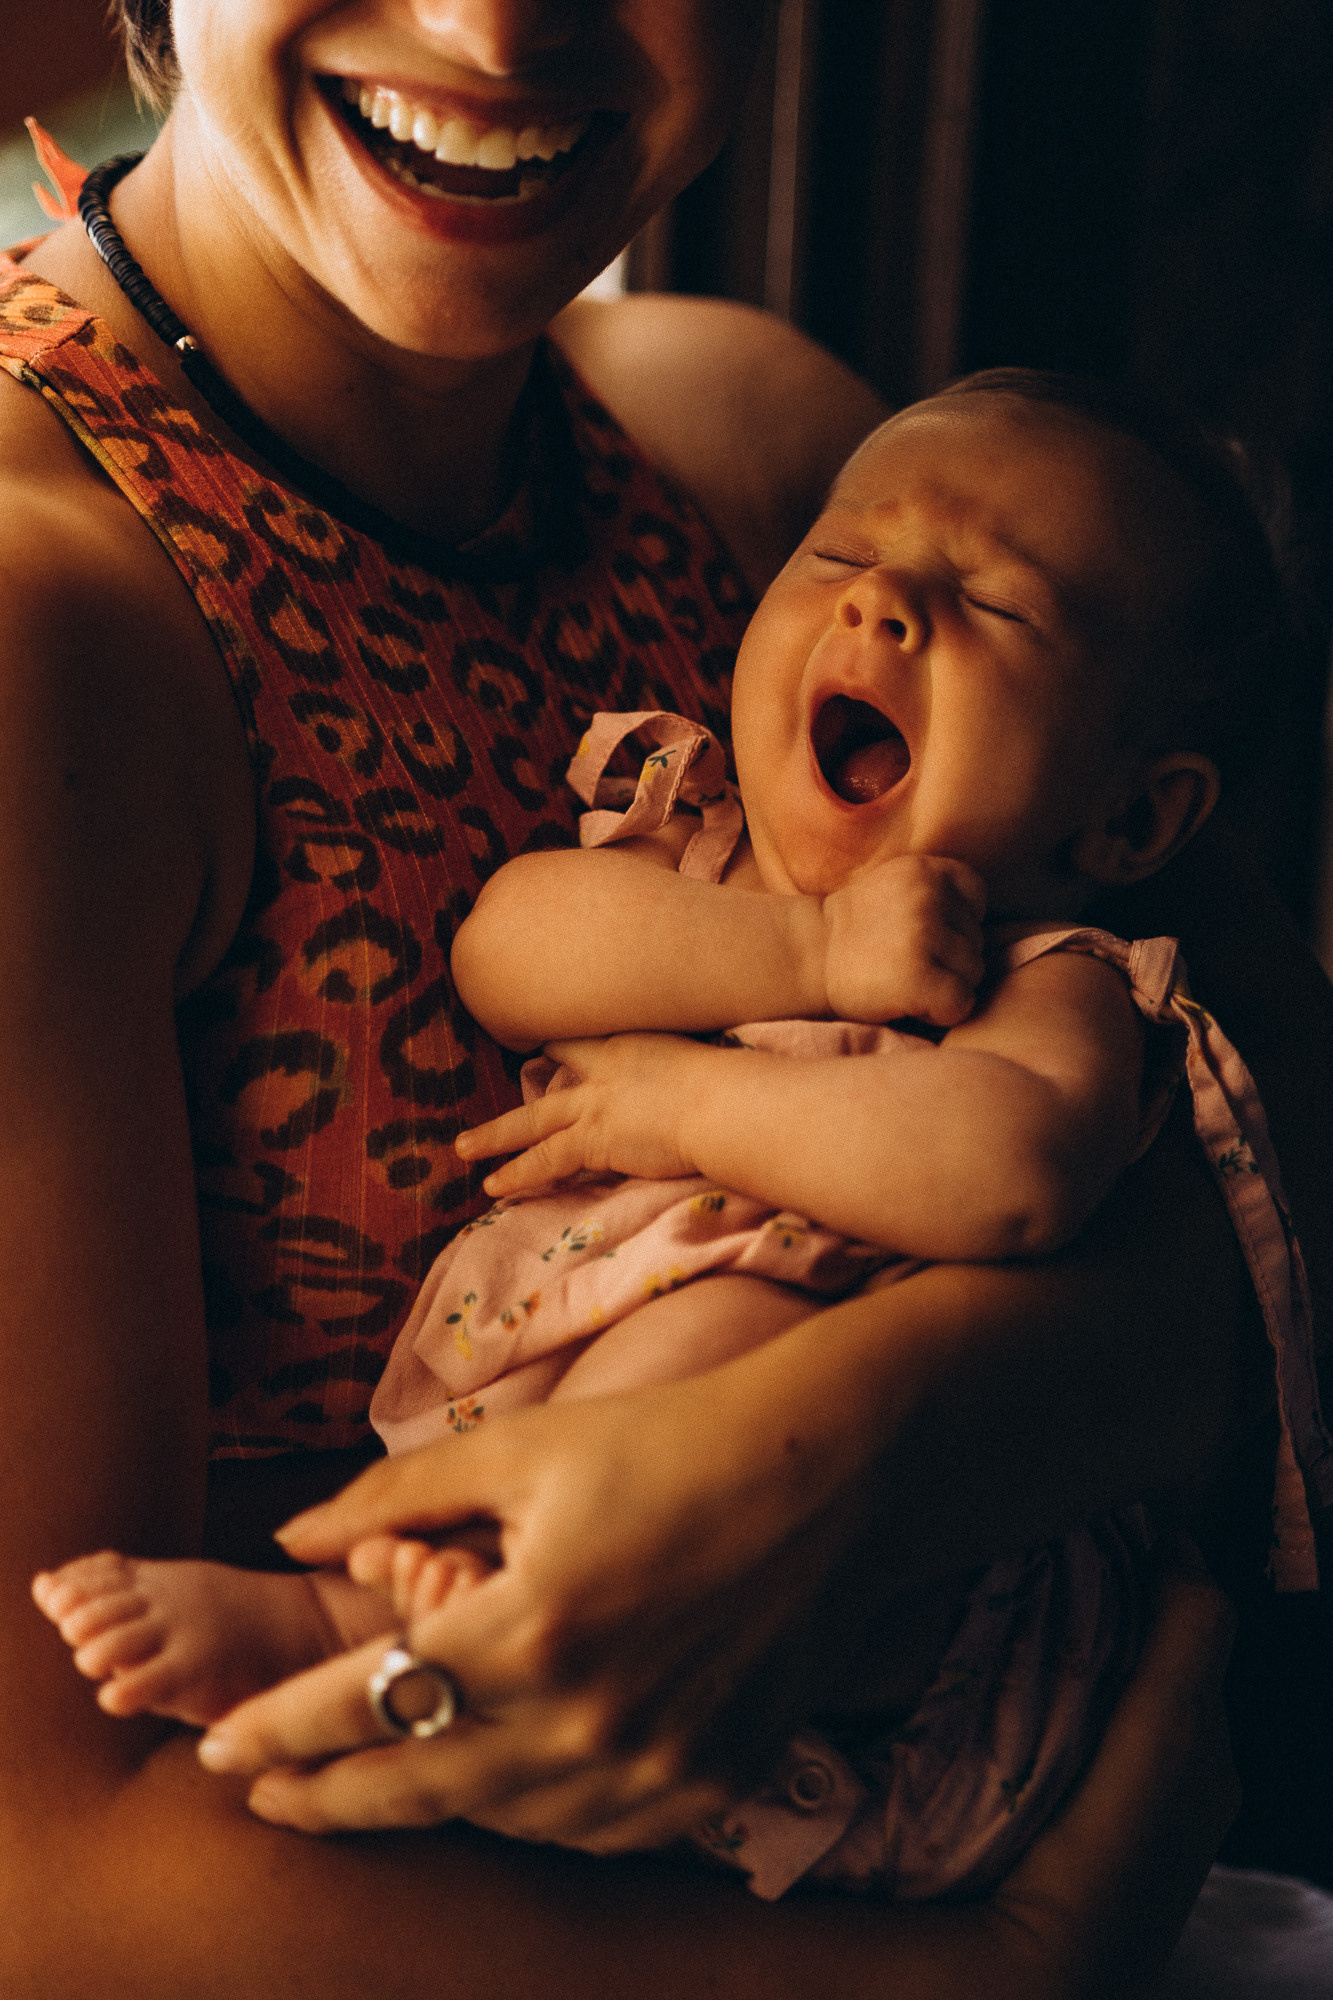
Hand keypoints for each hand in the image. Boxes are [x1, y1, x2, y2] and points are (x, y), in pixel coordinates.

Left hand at [195, 1496, 1235, 1999]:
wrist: (840, 1473)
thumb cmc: (674, 1439)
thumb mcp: (524, 1448)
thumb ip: (397, 1498)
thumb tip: (295, 1535)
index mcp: (526, 1627)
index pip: (363, 1705)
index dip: (278, 1733)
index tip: (221, 1748)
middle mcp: (586, 1720)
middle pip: (415, 1787)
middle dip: (324, 1797)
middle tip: (264, 1798)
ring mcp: (655, 1767)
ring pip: (499, 1821)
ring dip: (421, 1806)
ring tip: (365, 1791)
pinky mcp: (711, 1782)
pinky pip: (587, 1831)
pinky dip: (522, 1817)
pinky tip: (490, 1793)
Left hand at [456, 1033, 714, 1195]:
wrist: (723, 1102)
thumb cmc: (731, 1087)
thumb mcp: (700, 1063)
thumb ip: (683, 1072)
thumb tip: (695, 1087)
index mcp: (630, 1046)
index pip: (582, 1045)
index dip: (561, 1051)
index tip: (545, 1053)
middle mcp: (604, 1071)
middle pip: (548, 1077)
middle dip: (522, 1085)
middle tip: (492, 1091)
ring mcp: (595, 1105)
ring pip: (531, 1121)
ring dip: (494, 1136)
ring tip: (462, 1149)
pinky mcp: (594, 1140)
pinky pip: (545, 1160)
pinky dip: (518, 1174)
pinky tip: (495, 1186)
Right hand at [821, 854, 985, 1025]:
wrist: (804, 957)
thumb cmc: (854, 932)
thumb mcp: (896, 888)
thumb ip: (938, 893)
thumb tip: (987, 928)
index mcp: (925, 870)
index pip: (977, 898)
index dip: (957, 924)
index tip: (923, 936)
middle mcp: (928, 897)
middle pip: (977, 940)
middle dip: (950, 959)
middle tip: (904, 962)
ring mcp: (923, 935)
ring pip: (974, 973)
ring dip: (946, 986)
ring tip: (904, 980)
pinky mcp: (919, 976)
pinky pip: (961, 1003)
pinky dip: (941, 1012)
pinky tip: (909, 1002)